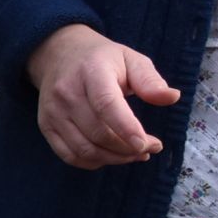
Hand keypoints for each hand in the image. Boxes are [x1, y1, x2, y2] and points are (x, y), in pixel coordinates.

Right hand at [27, 24, 180, 168]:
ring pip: (85, 149)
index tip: (147, 144)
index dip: (126, 128)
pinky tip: (112, 155)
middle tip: (151, 146)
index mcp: (91, 72)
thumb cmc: (102, 59)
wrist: (59, 55)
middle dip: (129, 148)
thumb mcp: (130, 59)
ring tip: (135, 153)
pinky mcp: (46, 126)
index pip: (105, 104)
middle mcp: (66, 93)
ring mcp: (52, 112)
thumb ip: (150, 80)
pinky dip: (94, 162)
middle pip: (98, 133)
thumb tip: (171, 97)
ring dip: (115, 158)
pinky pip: (70, 155)